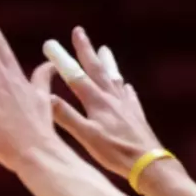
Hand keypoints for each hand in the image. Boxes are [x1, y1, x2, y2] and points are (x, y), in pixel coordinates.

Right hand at [43, 26, 162, 179]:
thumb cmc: (115, 152)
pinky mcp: (136, 114)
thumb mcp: (86, 136)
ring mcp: (126, 105)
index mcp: (97, 102)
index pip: (76, 76)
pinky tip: (126, 85)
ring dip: (107, 62)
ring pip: (114, 77)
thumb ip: (67, 117)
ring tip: (104, 50)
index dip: (63, 60)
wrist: (148, 162)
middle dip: (85, 50)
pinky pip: (129, 95)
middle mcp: (112, 98)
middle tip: (79, 32)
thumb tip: (48, 98)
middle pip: (96, 69)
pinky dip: (124, 87)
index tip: (52, 43)